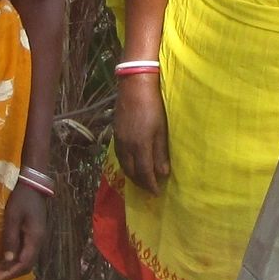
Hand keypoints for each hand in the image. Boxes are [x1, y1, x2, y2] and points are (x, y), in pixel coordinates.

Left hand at [0, 183, 47, 279]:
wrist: (34, 186)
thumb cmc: (21, 199)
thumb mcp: (12, 217)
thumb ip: (11, 238)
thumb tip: (8, 259)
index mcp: (35, 238)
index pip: (25, 263)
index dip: (10, 273)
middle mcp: (38, 242)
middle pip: (27, 266)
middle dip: (10, 273)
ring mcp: (37, 239)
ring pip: (26, 260)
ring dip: (11, 267)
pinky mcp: (33, 236)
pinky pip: (25, 253)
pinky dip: (14, 259)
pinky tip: (3, 259)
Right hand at [114, 73, 169, 192]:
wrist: (134, 86)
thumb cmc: (154, 106)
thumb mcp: (161, 130)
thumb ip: (161, 153)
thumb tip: (163, 173)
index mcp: (140, 146)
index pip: (144, 173)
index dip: (150, 185)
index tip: (157, 193)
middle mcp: (126, 146)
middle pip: (131, 172)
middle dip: (140, 183)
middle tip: (149, 189)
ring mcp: (119, 140)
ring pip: (123, 165)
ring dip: (132, 175)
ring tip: (141, 180)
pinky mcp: (115, 133)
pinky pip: (119, 156)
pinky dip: (126, 165)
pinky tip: (131, 164)